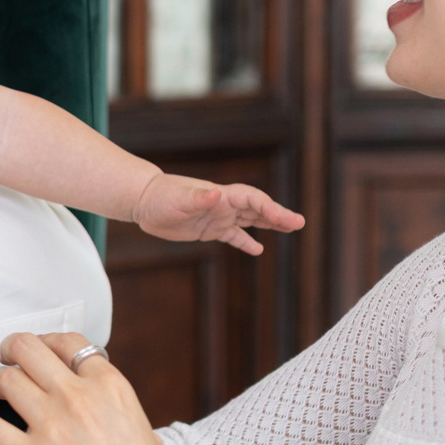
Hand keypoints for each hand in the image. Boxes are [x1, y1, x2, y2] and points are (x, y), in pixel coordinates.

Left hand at [0, 333, 192, 444]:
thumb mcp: (140, 430)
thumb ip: (110, 406)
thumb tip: (90, 396)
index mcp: (112, 388)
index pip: (69, 343)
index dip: (48, 343)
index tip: (38, 353)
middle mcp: (80, 398)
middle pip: (28, 349)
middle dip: (13, 350)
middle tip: (7, 359)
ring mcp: (52, 427)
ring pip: (6, 381)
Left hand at [134, 175, 304, 256]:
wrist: (145, 201)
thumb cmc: (160, 197)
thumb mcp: (177, 199)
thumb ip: (198, 198)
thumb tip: (216, 194)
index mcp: (221, 196)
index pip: (252, 199)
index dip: (269, 208)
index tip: (283, 219)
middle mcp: (224, 205)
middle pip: (258, 208)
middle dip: (279, 216)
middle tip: (300, 223)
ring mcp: (218, 216)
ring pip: (250, 220)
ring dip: (270, 224)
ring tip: (291, 229)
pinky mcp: (209, 229)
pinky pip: (233, 235)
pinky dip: (246, 241)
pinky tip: (258, 249)